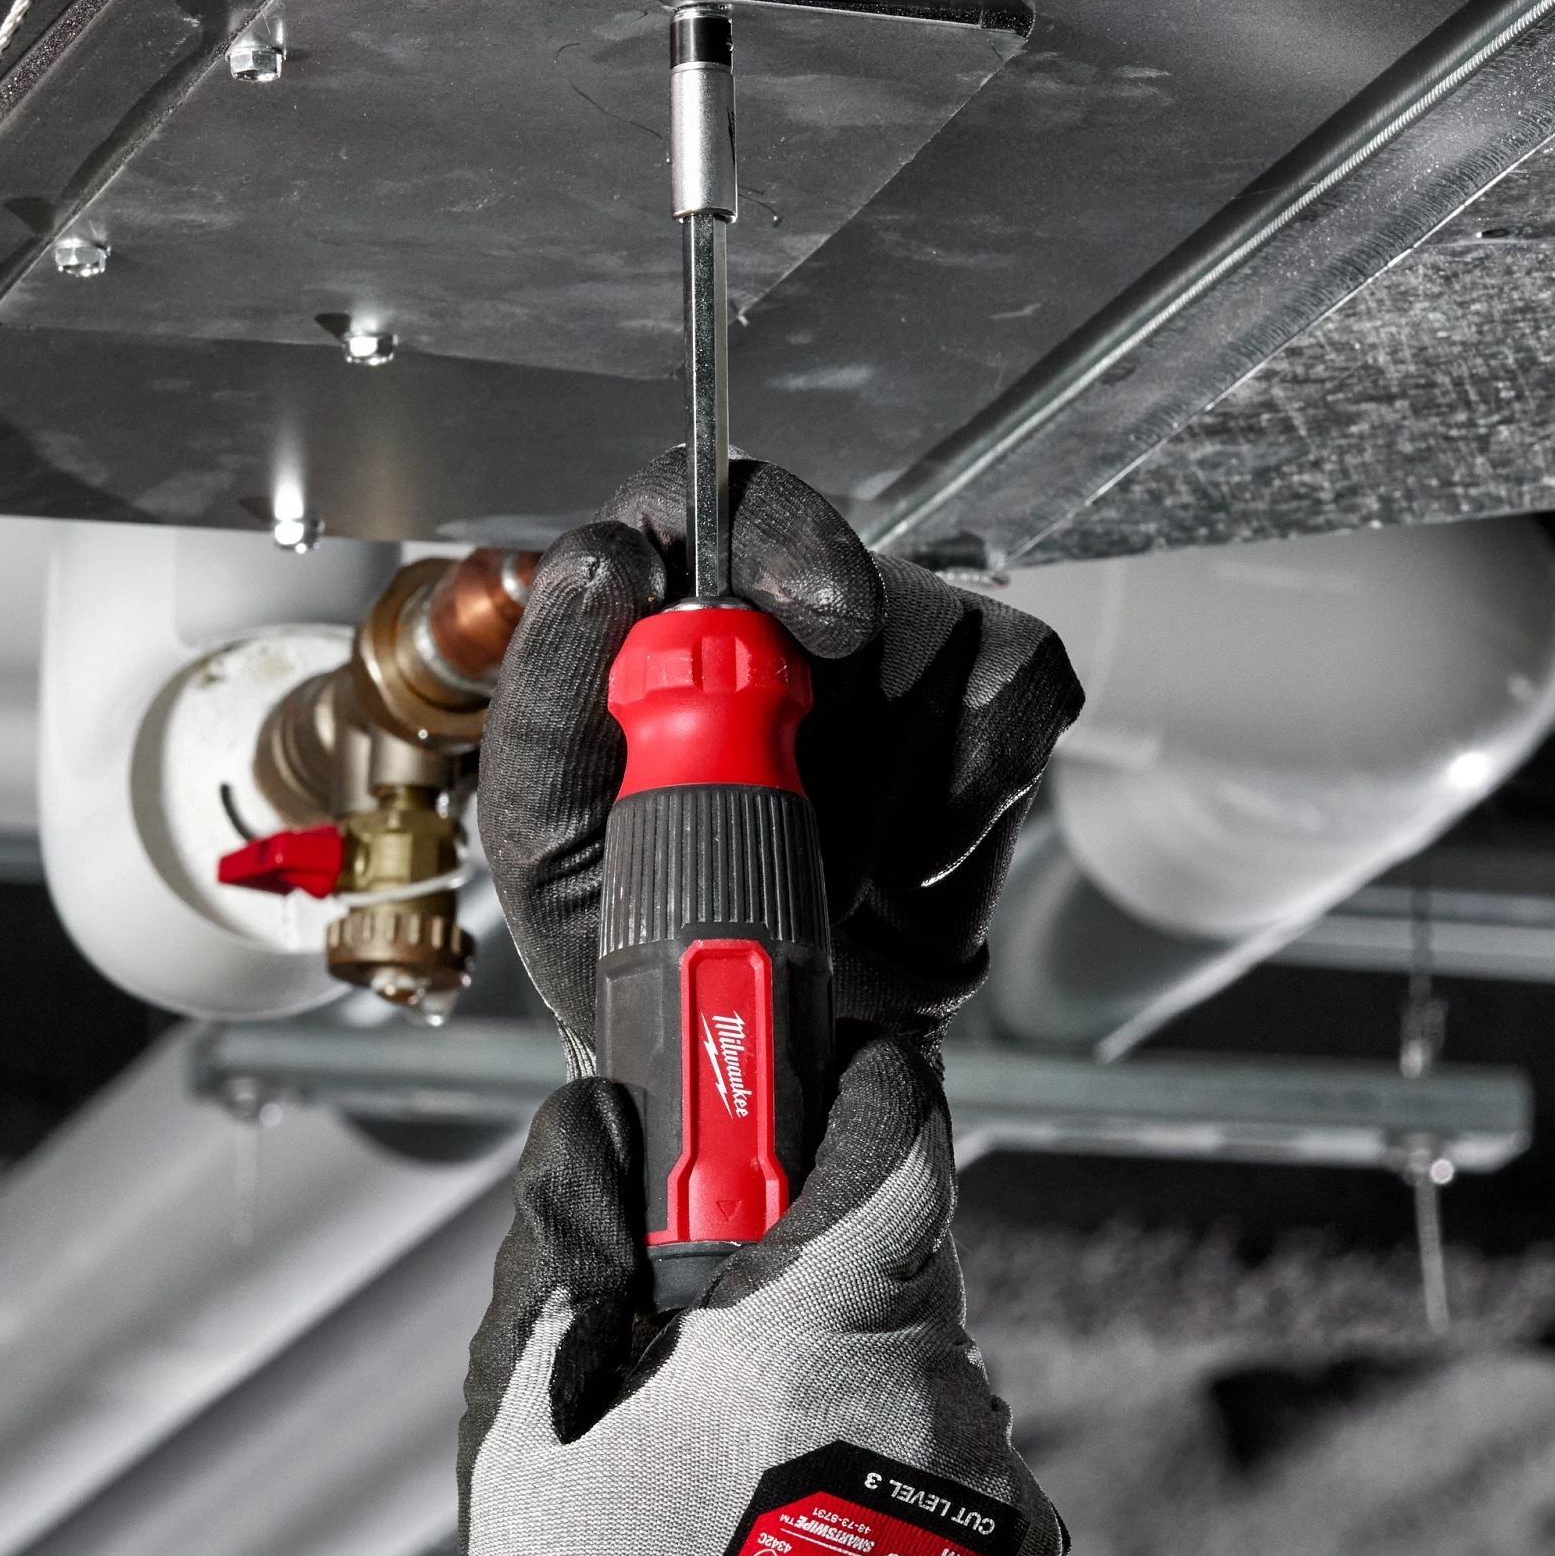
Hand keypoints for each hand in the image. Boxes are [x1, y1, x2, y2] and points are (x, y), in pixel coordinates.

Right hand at [439, 1038, 1062, 1555]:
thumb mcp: (535, 1427)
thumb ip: (572, 1255)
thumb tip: (588, 1135)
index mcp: (821, 1328)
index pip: (898, 1141)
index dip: (866, 1090)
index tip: (835, 1068)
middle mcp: (935, 1391)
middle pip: (905, 1264)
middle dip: (823, 1267)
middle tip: (719, 1321)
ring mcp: (986, 1483)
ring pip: (929, 1374)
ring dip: (854, 1383)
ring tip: (741, 1476)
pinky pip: (954, 1470)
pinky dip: (889, 1474)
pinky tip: (797, 1544)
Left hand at [476, 449, 1084, 1052]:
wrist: (765, 1052)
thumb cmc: (643, 945)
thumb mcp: (547, 839)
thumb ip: (551, 702)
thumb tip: (602, 564)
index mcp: (657, 635)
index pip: (701, 504)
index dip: (759, 531)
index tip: (799, 609)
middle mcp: (775, 628)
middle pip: (830, 557)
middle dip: (826, 649)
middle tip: (814, 740)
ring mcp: (889, 665)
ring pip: (923, 643)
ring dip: (869, 788)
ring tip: (817, 872)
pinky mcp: (987, 716)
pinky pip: (1007, 701)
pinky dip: (957, 802)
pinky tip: (902, 864)